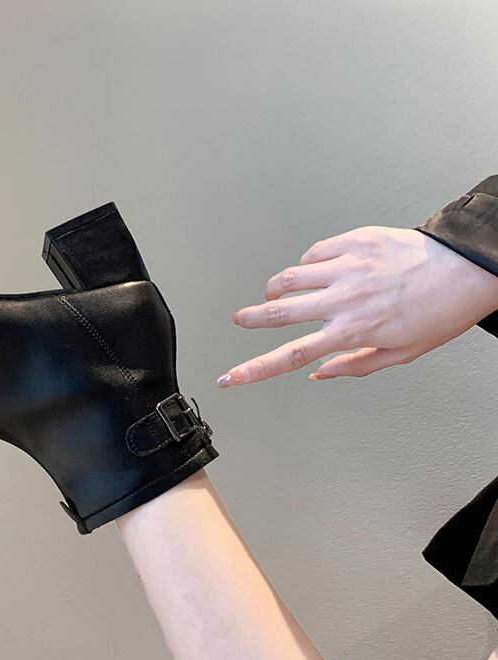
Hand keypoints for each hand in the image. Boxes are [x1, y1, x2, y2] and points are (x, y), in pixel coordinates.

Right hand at [217, 226, 497, 385]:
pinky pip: (314, 252)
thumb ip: (354, 365)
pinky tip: (314, 269)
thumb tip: (319, 374)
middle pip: (278, 312)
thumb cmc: (441, 312)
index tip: (232, 377)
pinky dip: (307, 264)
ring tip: (276, 293)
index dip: (254, 369)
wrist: (470, 268)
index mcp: (352, 331)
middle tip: (240, 319)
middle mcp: (343, 300)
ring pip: (290, 277)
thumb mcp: (401, 353)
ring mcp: (347, 267)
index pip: (290, 355)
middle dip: (251, 318)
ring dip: (276, 289)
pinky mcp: (355, 241)